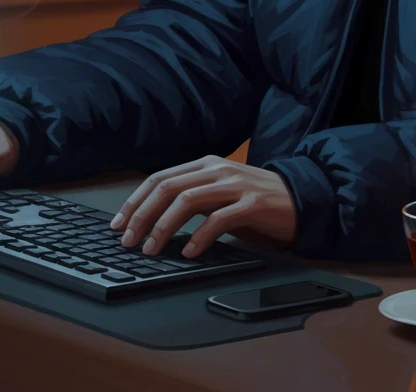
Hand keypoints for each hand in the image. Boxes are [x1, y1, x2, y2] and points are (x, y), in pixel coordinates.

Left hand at [109, 155, 298, 257]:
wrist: (299, 198)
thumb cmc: (254, 199)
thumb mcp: (219, 191)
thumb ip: (192, 196)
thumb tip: (151, 219)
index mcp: (205, 164)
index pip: (160, 178)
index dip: (135, 201)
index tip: (117, 224)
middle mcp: (217, 169)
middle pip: (168, 187)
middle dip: (142, 215)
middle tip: (127, 240)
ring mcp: (235, 184)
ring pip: (188, 200)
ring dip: (164, 227)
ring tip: (151, 249)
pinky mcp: (252, 203)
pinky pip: (219, 219)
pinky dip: (199, 237)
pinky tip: (189, 252)